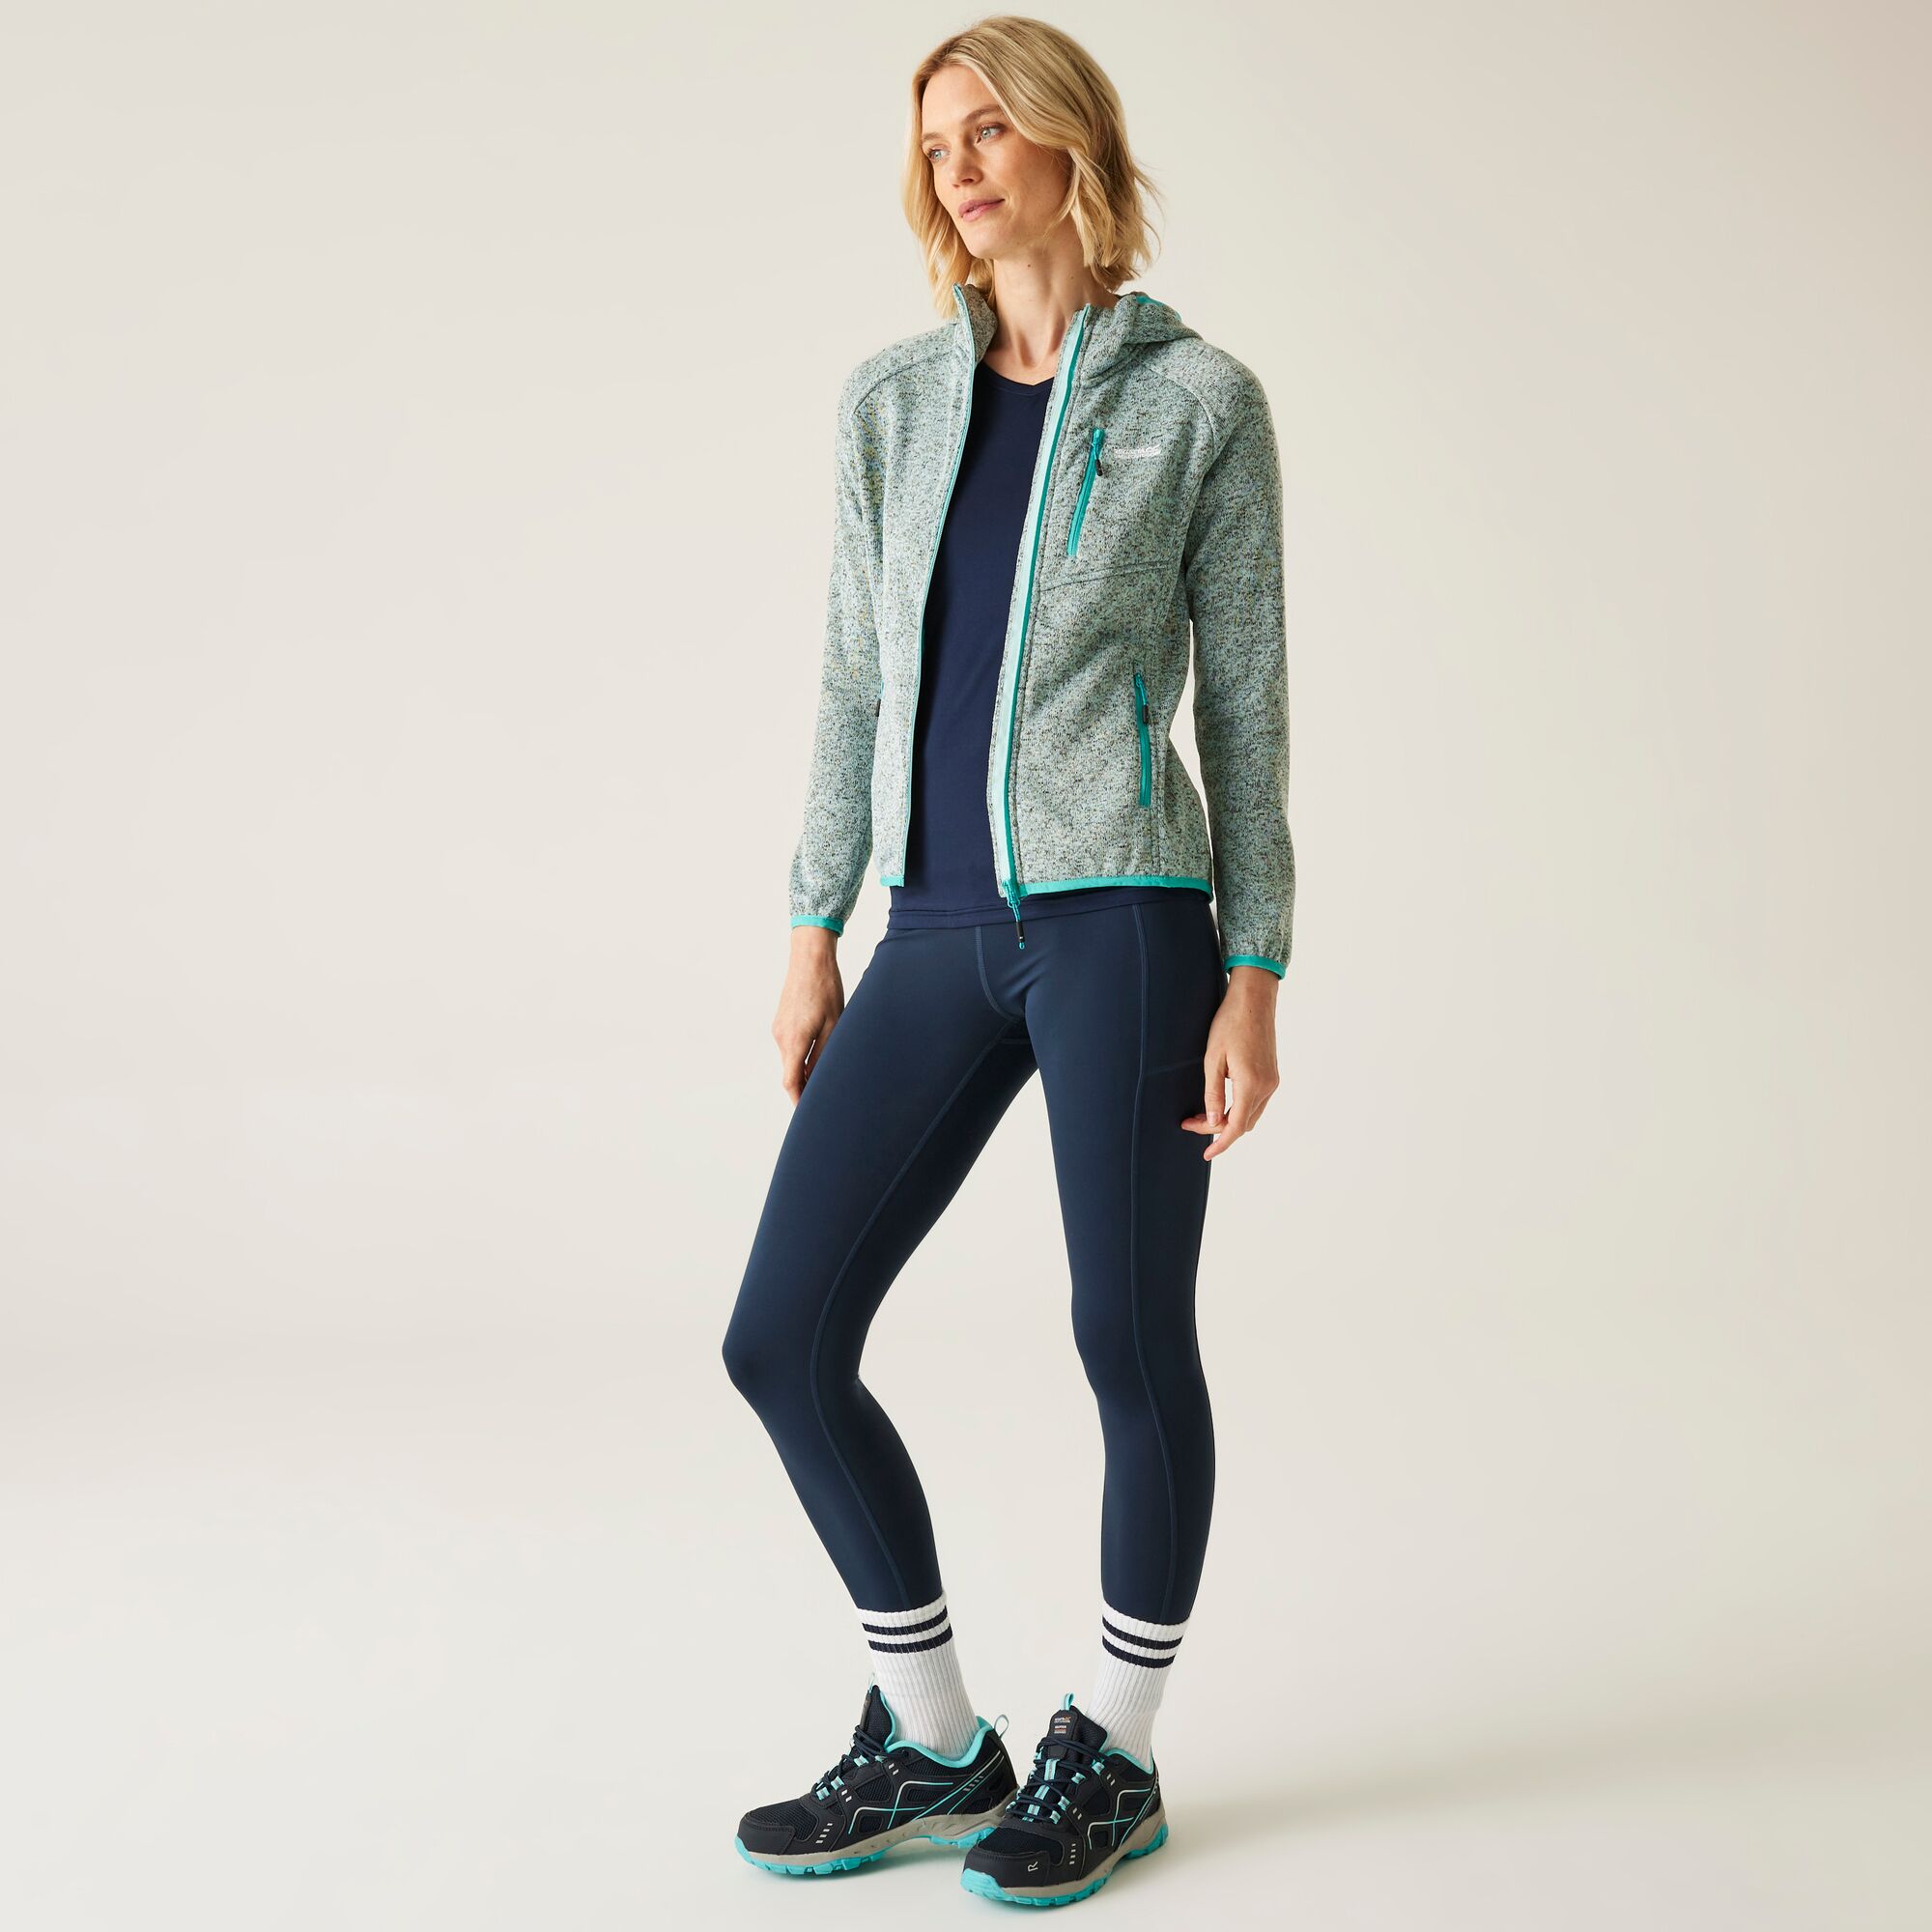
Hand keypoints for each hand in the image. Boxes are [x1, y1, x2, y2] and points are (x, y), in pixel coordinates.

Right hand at [774, 927, 845, 1104]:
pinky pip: (790, 1045)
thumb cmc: (826, 989)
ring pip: (791, 1058)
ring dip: (805, 1067)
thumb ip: (824, 1055)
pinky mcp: (781, 1020)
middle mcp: (781, 1037)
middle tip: (825, 1096)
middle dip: (805, 1086)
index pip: (790, 1082)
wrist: (809, 958)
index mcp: (794, 1040)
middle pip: (790, 1072)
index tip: (808, 1112)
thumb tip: (819, 1079)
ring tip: (827, 1069)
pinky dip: (802, 1052)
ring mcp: (778, 1028)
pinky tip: (820, 1046)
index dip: (798, 1100)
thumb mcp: (834, 1025)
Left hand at [1181, 965, 1280, 1158]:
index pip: (1235, 1127)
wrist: (1253, 1000)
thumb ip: (1212, 1093)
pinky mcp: (1272, 1075)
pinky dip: (1239, 1108)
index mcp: (1251, 1084)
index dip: (1220, 1143)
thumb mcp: (1212, 1059)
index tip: (1206, 1153)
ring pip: (1251, 1114)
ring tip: (1202, 1113)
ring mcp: (1272, 1081)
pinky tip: (1221, 1102)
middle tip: (1191, 1122)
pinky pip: (1256, 1102)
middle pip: (1243, 1123)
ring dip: (1229, 1119)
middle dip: (1218, 1129)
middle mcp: (1266, 1087)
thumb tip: (1212, 1121)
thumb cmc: (1229, 1024)